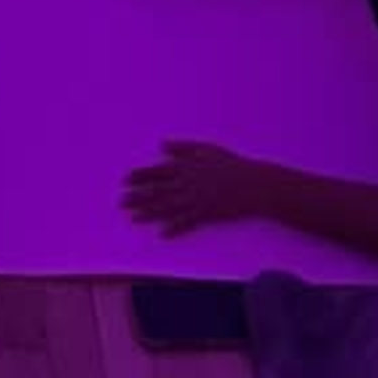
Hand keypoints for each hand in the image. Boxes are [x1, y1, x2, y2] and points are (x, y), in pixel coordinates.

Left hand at [125, 140, 270, 236]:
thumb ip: (183, 147)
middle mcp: (190, 183)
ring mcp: (199, 200)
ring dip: (150, 213)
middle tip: (120, 202)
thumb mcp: (207, 149)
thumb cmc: (232, 165)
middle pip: (159, 191)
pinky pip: (189, 223)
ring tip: (133, 218)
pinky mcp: (209, 214)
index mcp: (188, 166)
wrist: (256, 184)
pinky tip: (162, 234)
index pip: (158, 171)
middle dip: (138, 197)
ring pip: (169, 208)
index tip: (124, 181)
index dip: (140, 176)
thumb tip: (161, 144)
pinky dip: (176, 228)